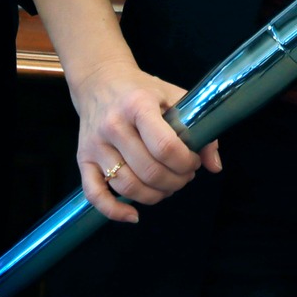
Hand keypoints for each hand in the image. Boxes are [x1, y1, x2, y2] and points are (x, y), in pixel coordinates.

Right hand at [68, 57, 222, 224]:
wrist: (100, 80)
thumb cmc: (142, 90)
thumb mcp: (174, 97)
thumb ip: (197, 128)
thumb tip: (214, 166)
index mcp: (138, 105)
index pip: (165, 147)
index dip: (186, 162)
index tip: (193, 162)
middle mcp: (113, 125)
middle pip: (149, 171)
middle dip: (175, 181)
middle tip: (184, 176)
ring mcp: (95, 144)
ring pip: (127, 186)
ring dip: (154, 196)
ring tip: (167, 186)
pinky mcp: (82, 159)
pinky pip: (95, 194)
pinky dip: (113, 211)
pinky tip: (133, 215)